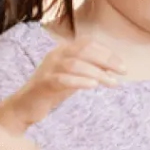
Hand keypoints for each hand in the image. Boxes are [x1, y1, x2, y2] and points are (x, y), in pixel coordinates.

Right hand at [1, 37, 124, 129]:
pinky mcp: (44, 83)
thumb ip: (91, 69)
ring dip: (98, 73)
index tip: (122, 66)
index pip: (88, 43)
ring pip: (75, 64)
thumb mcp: (75, 76)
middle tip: (123, 72)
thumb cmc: (53, 90)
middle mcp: (56, 55)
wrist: (25, 106)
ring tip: (113, 83)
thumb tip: (114, 67)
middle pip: (84, 50)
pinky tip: (94, 86)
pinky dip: (80, 81)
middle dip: (107, 60)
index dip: (108, 52)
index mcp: (63, 50)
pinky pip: (63, 79)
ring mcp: (48, 68)